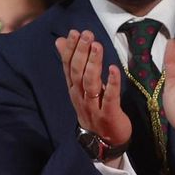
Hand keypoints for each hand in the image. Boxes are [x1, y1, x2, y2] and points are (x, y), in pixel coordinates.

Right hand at [55, 29, 132, 149]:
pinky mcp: (108, 114)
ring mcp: (93, 106)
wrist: (104, 142)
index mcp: (74, 89)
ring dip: (93, 63)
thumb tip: (60, 41)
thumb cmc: (94, 110)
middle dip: (81, 52)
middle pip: (78, 72)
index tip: (74, 32)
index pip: (68, 67)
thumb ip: (72, 65)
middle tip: (86, 34)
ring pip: (90, 83)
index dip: (71, 50)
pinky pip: (109, 97)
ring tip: (97, 46)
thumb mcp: (80, 88)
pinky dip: (111, 83)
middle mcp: (80, 97)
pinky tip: (114, 69)